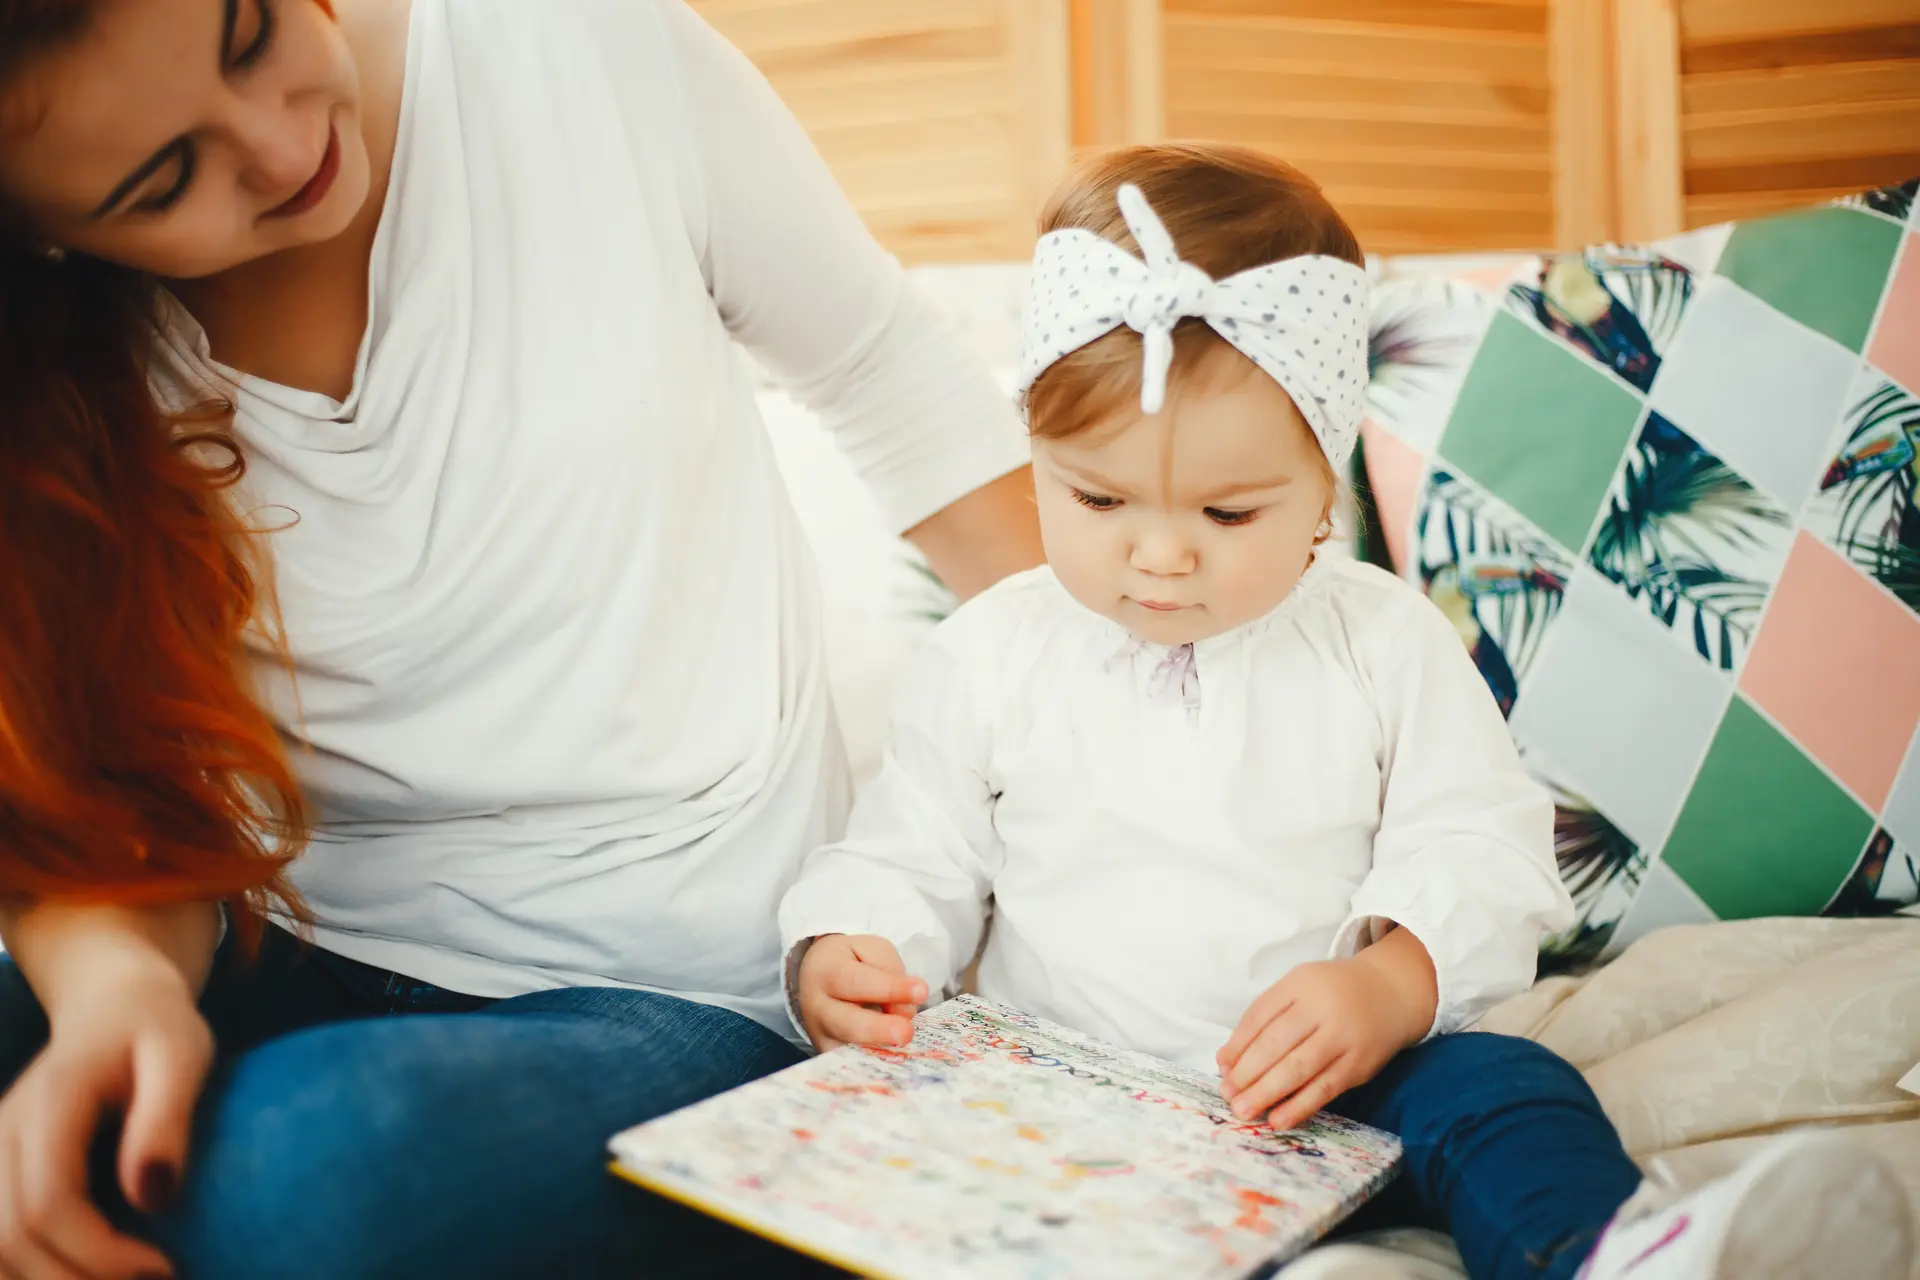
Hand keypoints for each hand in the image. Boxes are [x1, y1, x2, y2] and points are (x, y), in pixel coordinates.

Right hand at [0, 961, 211, 1279]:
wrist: (113, 1006)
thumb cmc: (156, 1028)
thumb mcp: (183, 1054)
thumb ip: (167, 1117)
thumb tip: (152, 1194)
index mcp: (49, 1104)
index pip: (50, 1203)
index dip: (99, 1253)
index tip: (163, 1270)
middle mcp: (3, 1135)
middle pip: (12, 1240)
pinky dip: (31, 1271)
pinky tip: (85, 1275)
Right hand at [796, 934, 927, 1052]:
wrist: (818, 973)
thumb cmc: (851, 960)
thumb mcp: (871, 950)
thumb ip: (890, 974)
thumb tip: (903, 1013)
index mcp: (826, 971)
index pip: (858, 982)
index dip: (890, 989)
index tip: (921, 991)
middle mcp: (817, 1007)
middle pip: (846, 1023)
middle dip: (878, 1030)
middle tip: (906, 1032)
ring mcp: (820, 1036)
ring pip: (846, 1051)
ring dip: (878, 1053)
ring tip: (903, 1048)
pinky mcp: (829, 1055)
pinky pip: (850, 1065)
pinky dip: (872, 1067)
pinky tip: (893, 1065)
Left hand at [1216, 929, 1437, 1132]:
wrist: (1391, 992)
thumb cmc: (1332, 993)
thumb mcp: (1298, 988)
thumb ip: (1264, 1017)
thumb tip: (1228, 1060)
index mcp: (1300, 985)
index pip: (1260, 1016)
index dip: (1238, 1045)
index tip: (1222, 1069)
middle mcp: (1321, 1009)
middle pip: (1276, 1045)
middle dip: (1247, 1074)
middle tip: (1228, 1097)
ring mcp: (1342, 1038)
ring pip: (1298, 1069)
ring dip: (1267, 1094)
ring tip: (1244, 1111)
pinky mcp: (1358, 1065)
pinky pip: (1324, 1089)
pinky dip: (1299, 1107)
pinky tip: (1278, 1119)